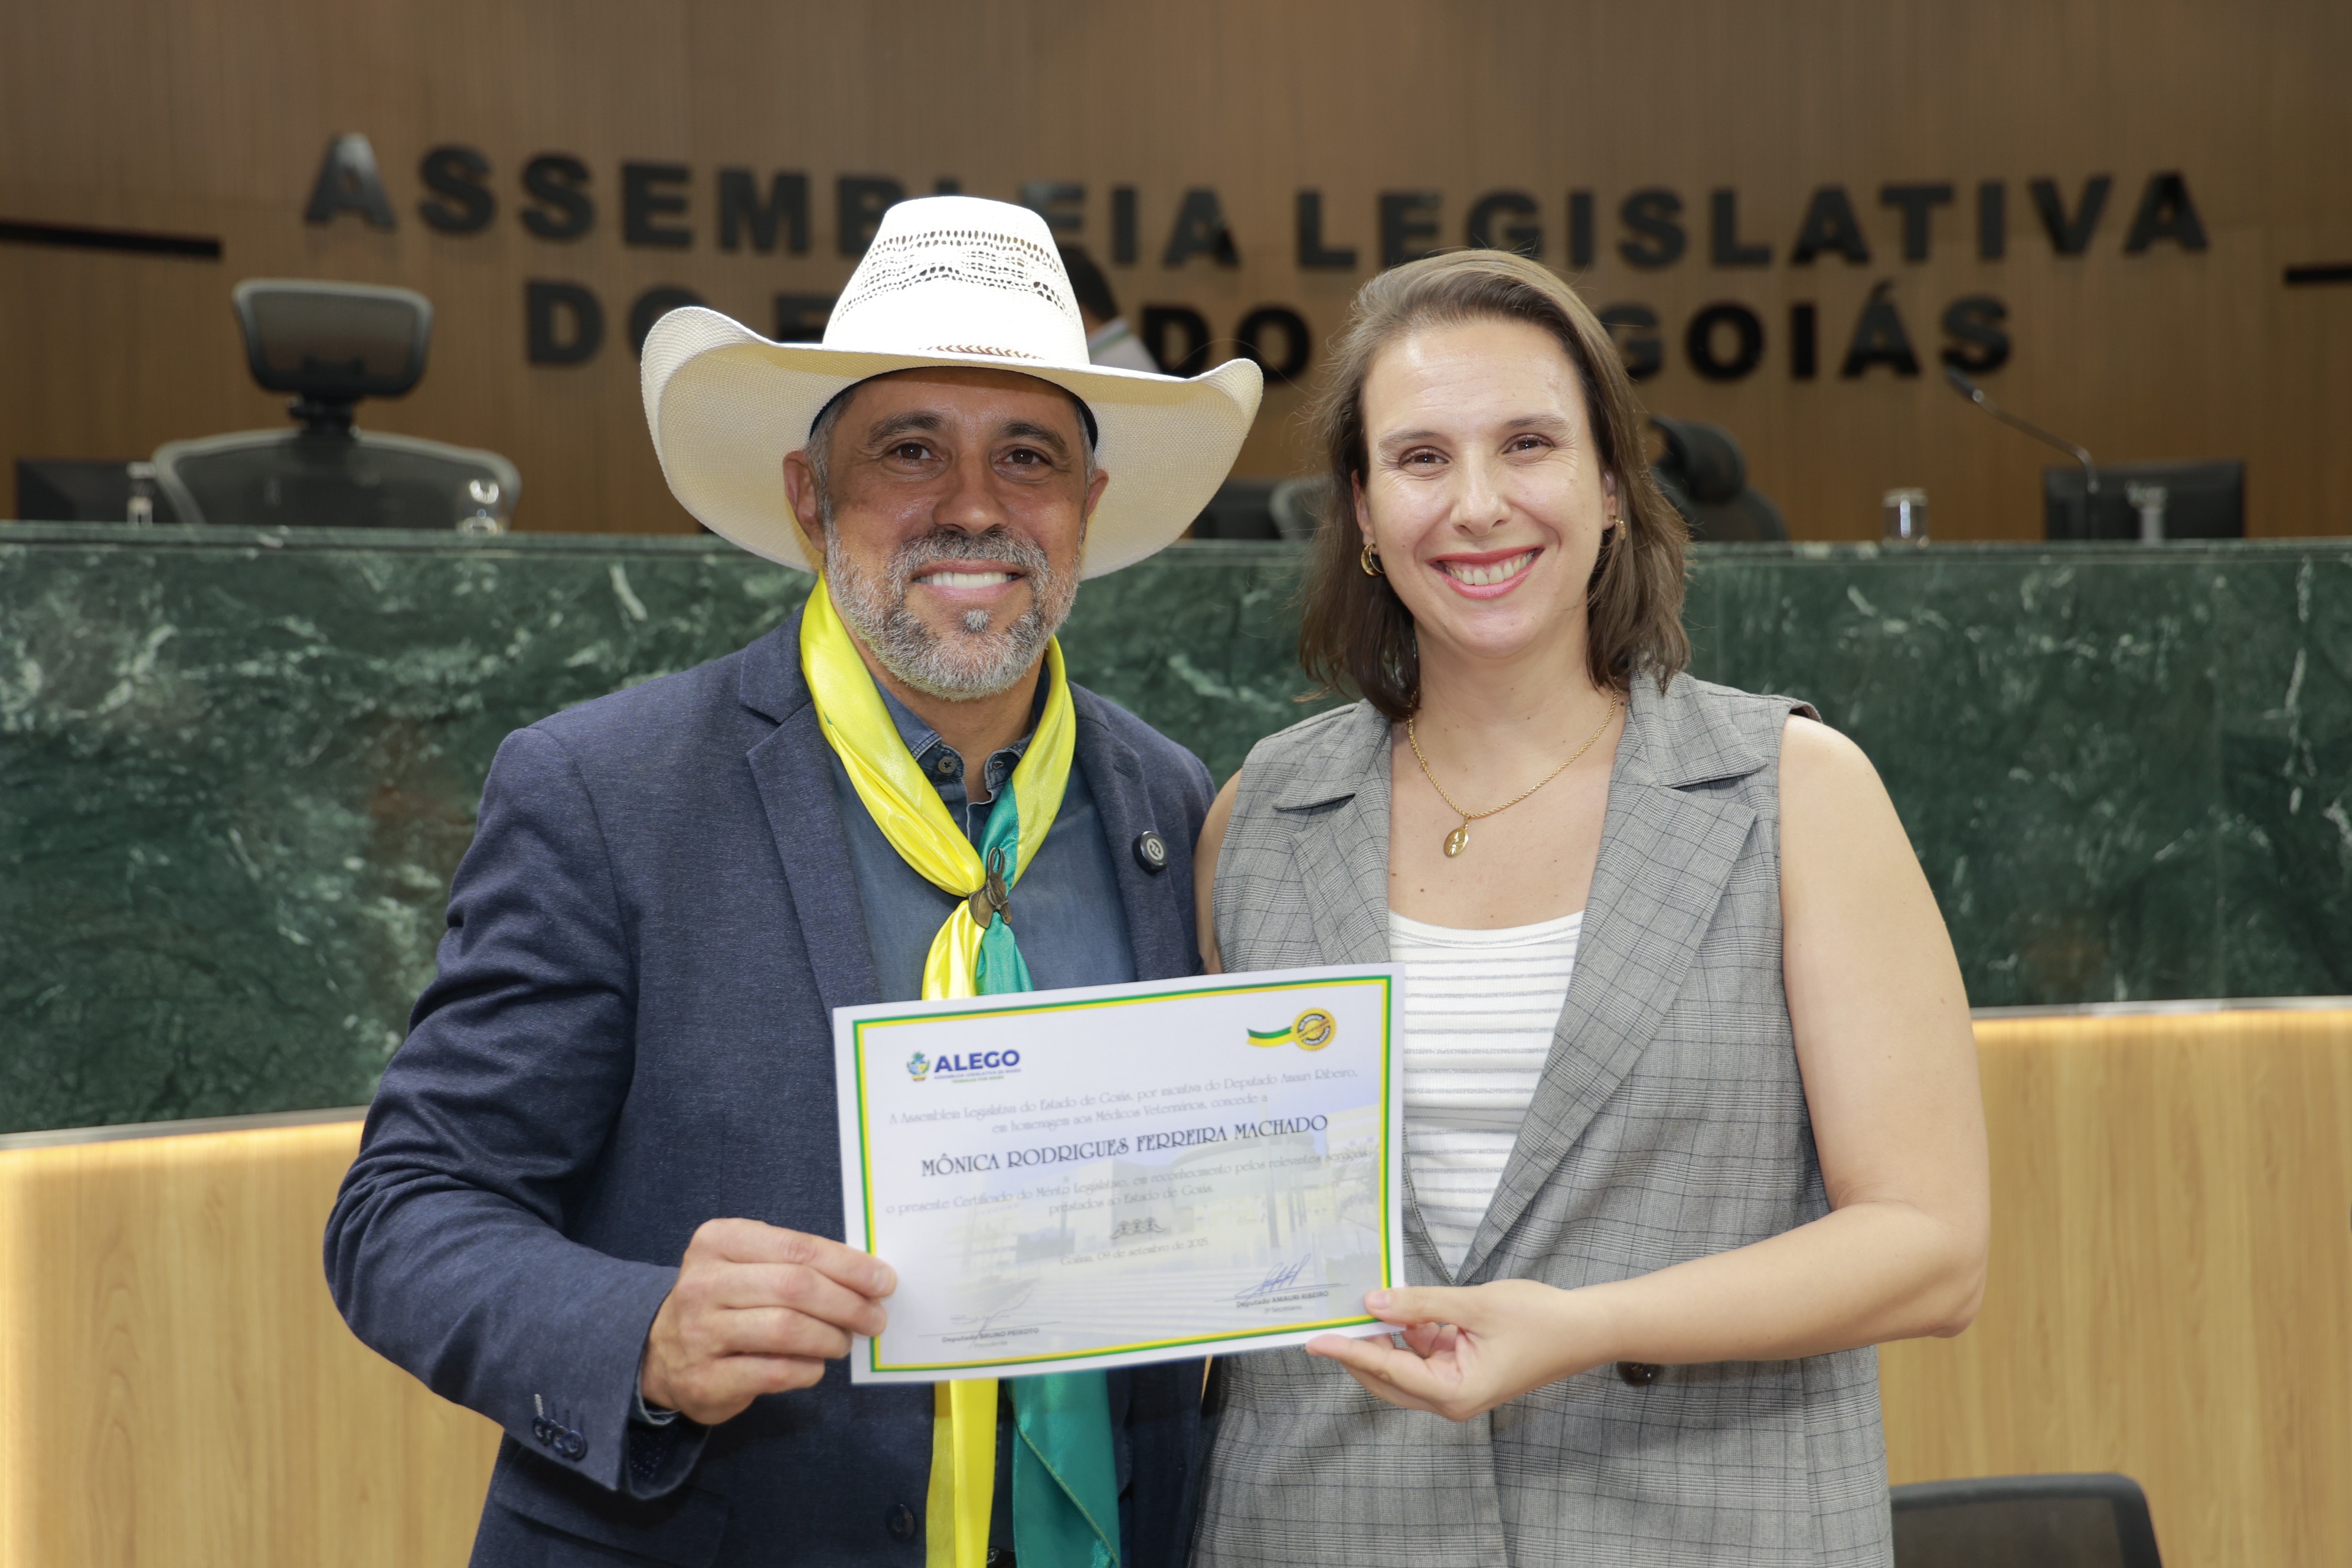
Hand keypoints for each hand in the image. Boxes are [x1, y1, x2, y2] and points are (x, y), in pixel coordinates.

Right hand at [639, 1218, 895, 1425]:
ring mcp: (699, 1332)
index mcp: (718, 1241)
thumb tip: (868, 1277)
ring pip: (786, 1329)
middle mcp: (703, 1283)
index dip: (848, 1265)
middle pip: (795, 1287)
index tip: (883, 1280)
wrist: (661, 1354)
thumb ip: (796, 1262)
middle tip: (874, 1318)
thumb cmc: (724, 1300)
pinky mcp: (705, 1379)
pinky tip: (816, 1365)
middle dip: (847, 1303)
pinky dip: (808, 1369)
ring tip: (844, 1341)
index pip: (797, 1247)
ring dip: (830, 1337)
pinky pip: (775, 1372)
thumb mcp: (748, 1263)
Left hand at [1303, 1281, 1612, 1421]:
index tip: (1316, 1341)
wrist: (1584, 1328)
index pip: (1388, 1370)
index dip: (1350, 1352)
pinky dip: (1409, 1332)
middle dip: (1359, 1349)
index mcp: (1455, 1394)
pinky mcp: (1464, 1370)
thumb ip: (1421, 1305)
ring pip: (1404, 1365)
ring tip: (1357, 1306)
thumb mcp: (1474, 1305)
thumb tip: (1373, 1303)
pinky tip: (1397, 1307)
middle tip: (1328, 1322)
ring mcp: (1457, 1386)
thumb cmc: (1539, 1320)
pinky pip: (1424, 1353)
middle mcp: (1452, 1398)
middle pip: (1389, 1377)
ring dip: (1385, 1337)